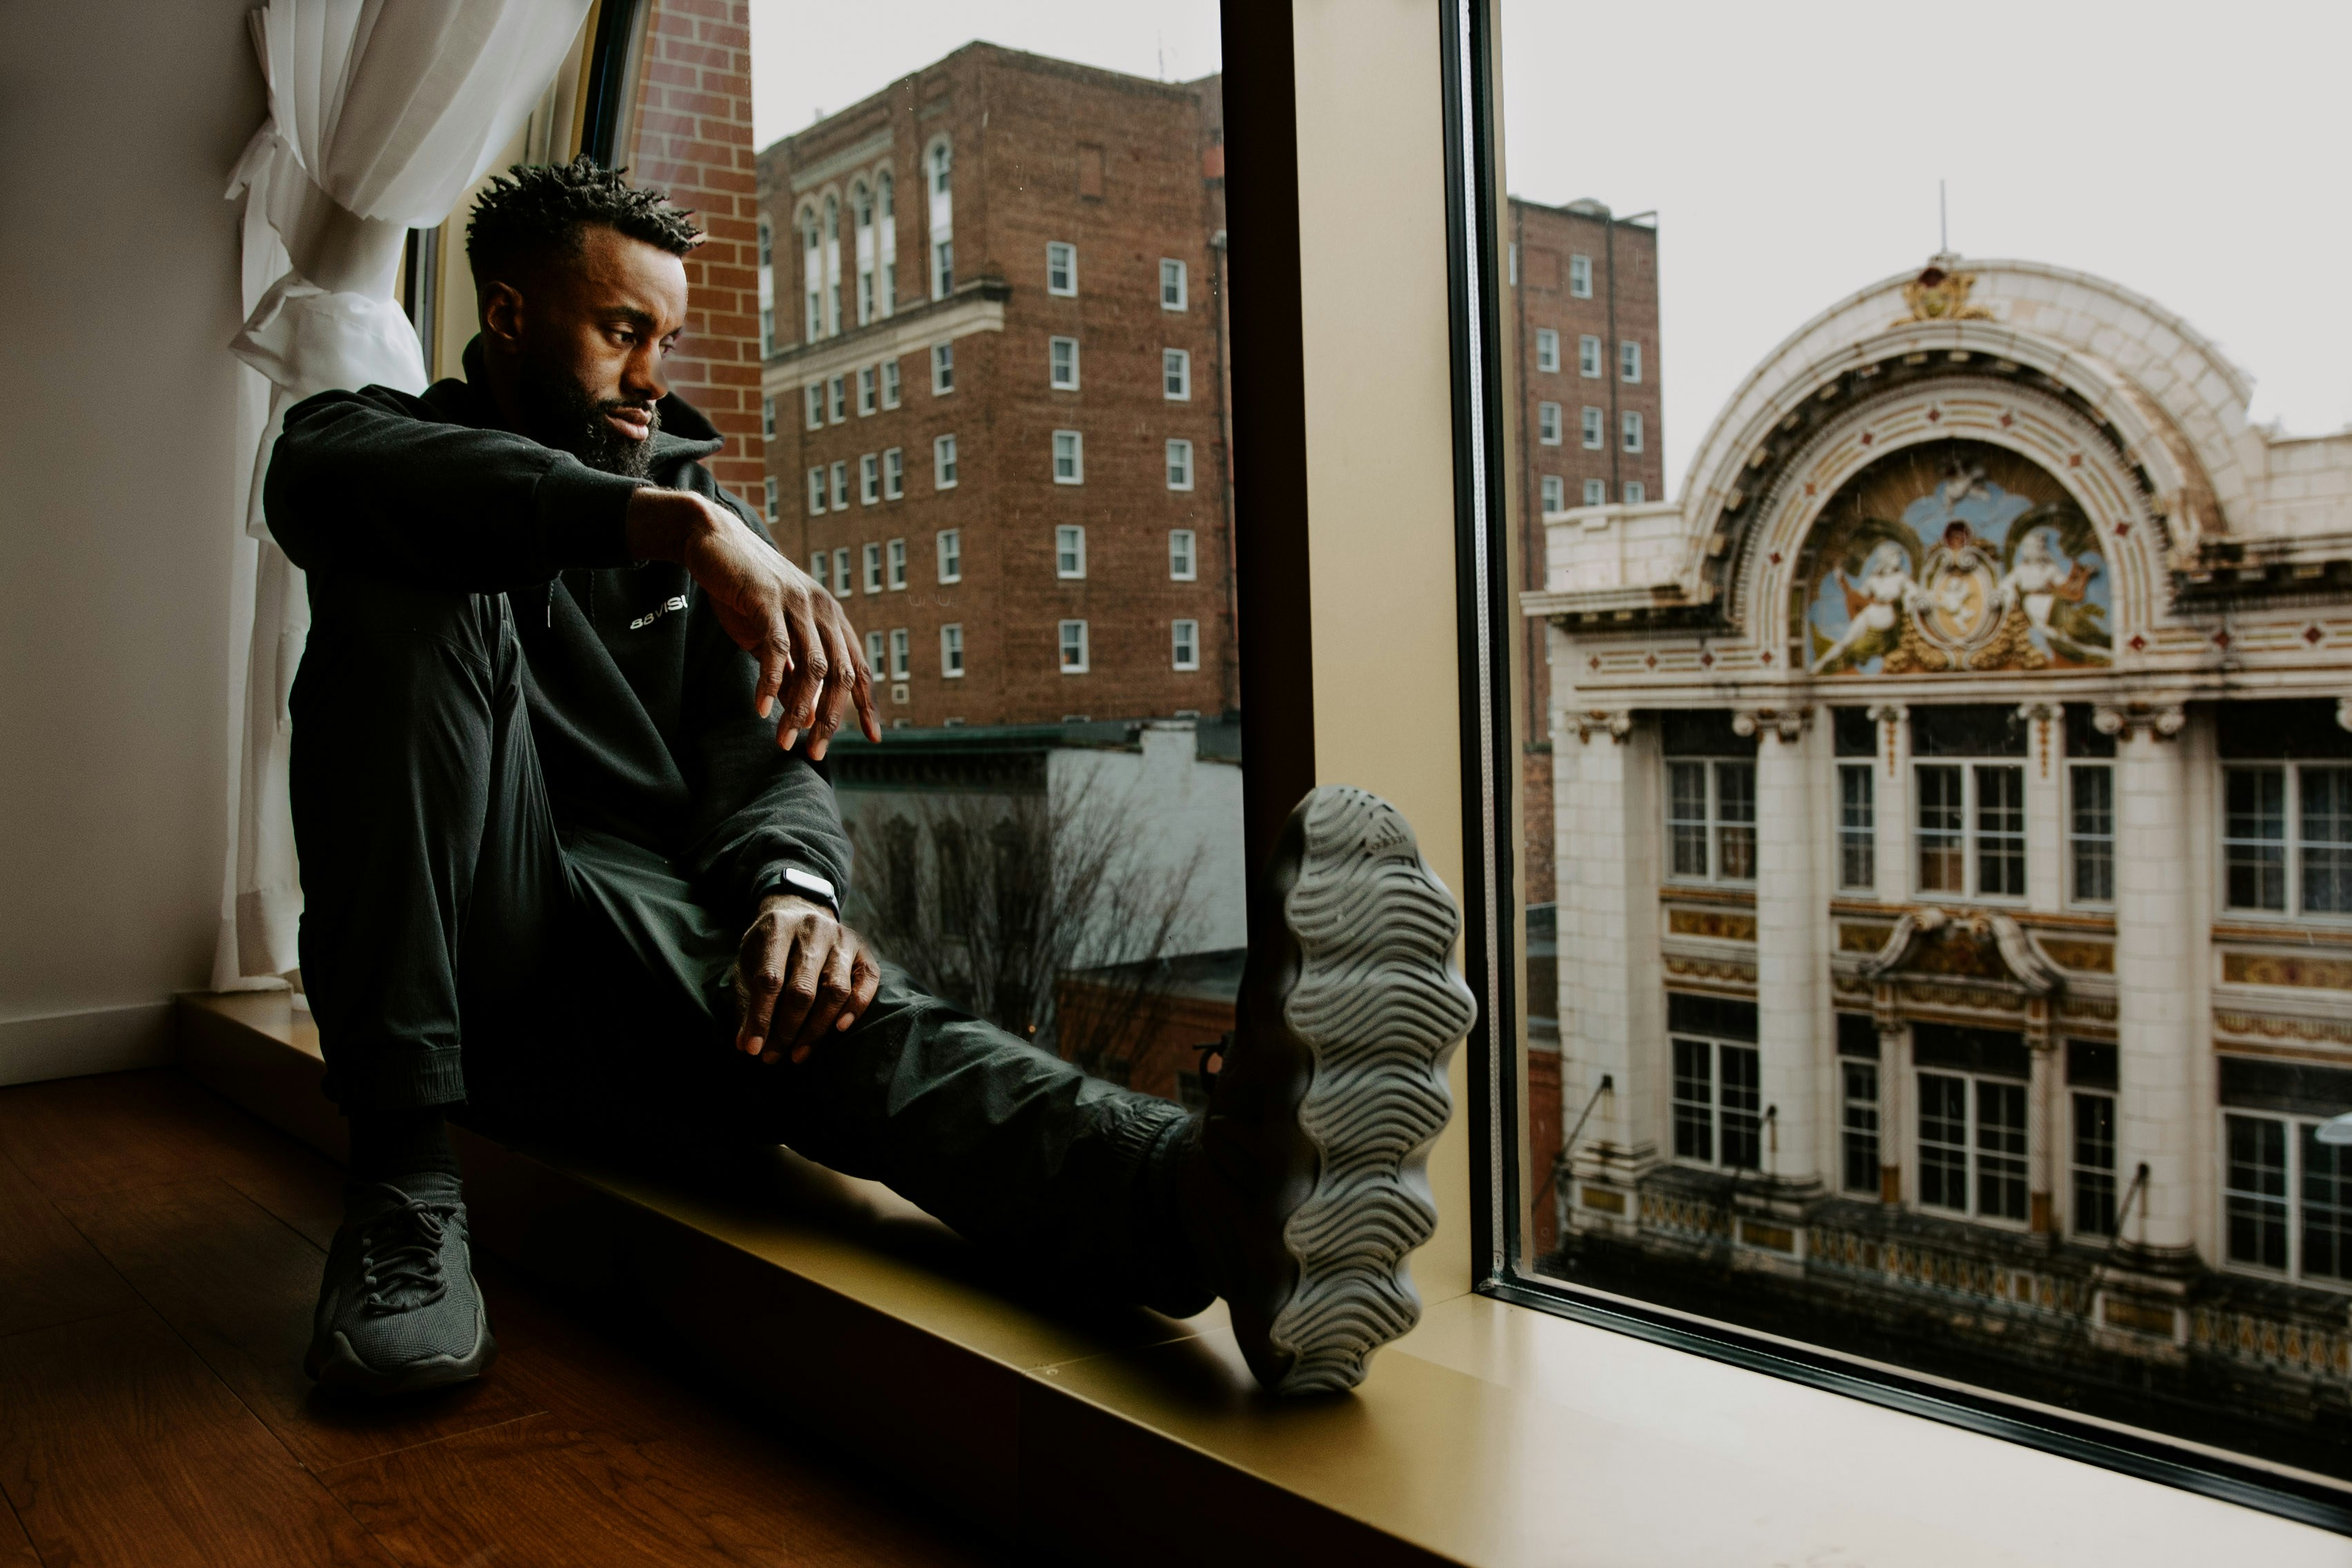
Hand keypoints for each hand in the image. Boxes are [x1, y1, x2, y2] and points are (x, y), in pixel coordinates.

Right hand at [626, 489, 880, 756]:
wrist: (714, 542)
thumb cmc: (746, 594)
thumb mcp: (773, 640)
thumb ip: (792, 674)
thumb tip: (808, 718)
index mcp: (832, 619)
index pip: (858, 668)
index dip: (868, 703)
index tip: (874, 738)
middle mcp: (823, 610)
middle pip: (840, 675)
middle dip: (831, 718)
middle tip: (814, 753)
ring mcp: (797, 603)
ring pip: (812, 667)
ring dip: (798, 709)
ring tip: (783, 740)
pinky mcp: (767, 599)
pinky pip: (776, 648)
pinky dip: (770, 682)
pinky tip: (761, 709)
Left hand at [732, 895, 881, 1064]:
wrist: (800, 913)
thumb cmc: (770, 948)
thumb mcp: (749, 965)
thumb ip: (747, 1002)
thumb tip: (745, 1044)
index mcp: (778, 927)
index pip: (770, 979)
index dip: (761, 1018)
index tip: (753, 1049)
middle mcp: (813, 929)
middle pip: (803, 989)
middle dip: (787, 1030)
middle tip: (774, 1057)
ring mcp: (842, 938)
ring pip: (835, 990)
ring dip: (817, 1028)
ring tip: (799, 1053)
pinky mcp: (863, 949)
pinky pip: (867, 982)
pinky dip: (855, 1008)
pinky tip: (839, 1029)